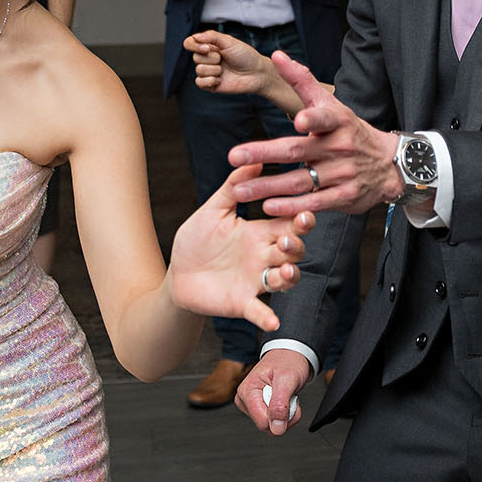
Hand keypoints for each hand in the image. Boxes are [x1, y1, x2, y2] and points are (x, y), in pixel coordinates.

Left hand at [169, 164, 313, 331]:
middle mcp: (263, 257)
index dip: (299, 221)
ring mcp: (255, 281)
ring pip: (284, 280)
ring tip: (285, 273)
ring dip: (290, 277)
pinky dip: (267, 317)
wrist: (177, 274)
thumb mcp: (212, 211)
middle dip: (296, 247)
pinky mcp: (242, 302)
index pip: (287, 224)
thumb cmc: (196, 240)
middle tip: (288, 241)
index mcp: (259, 232)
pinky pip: (259, 310)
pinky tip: (273, 321)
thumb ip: (231, 187)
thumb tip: (251, 160)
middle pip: (292, 251)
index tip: (305, 213)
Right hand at [185, 30, 273, 95]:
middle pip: (195, 57)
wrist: (256, 73)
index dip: (194, 45)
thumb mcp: (229, 41)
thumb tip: (195, 37)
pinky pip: (199, 82)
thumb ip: (211, 36)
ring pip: (199, 70)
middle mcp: (207, 58)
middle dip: (212, 58)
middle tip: (224, 59)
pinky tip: (220, 80)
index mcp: (210, 46)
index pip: (190, 43)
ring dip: (214, 70)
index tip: (208, 48)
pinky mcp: (210, 84)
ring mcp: (209, 72)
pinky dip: (210, 80)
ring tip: (224, 70)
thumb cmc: (246, 56)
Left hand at [228, 53, 401, 216]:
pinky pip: (313, 203)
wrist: (389, 165)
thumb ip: (302, 80)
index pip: (324, 118)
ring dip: (268, 186)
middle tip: (234, 155)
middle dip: (264, 153)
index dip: (312, 119)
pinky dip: (291, 207)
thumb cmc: (350, 131)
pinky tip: (268, 207)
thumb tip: (277, 55)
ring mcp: (341, 174)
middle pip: (297, 151)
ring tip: (239, 190)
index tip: (297, 120)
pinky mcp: (343, 197)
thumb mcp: (331, 104)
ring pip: (300, 181)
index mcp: (336, 122)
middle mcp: (338, 147)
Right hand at [236, 348, 313, 435]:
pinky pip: (274, 422)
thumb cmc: (287, 362)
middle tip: (289, 396)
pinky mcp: (258, 408)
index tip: (288, 400)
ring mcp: (251, 405)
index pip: (262, 422)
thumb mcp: (286, 380)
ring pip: (272, 426)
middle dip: (285, 416)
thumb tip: (276, 428)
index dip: (280, 417)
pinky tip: (284, 400)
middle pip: (267, 426)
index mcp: (247, 391)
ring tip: (287, 396)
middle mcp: (245, 399)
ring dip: (287, 415)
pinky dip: (285, 414)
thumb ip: (280, 405)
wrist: (290, 355)